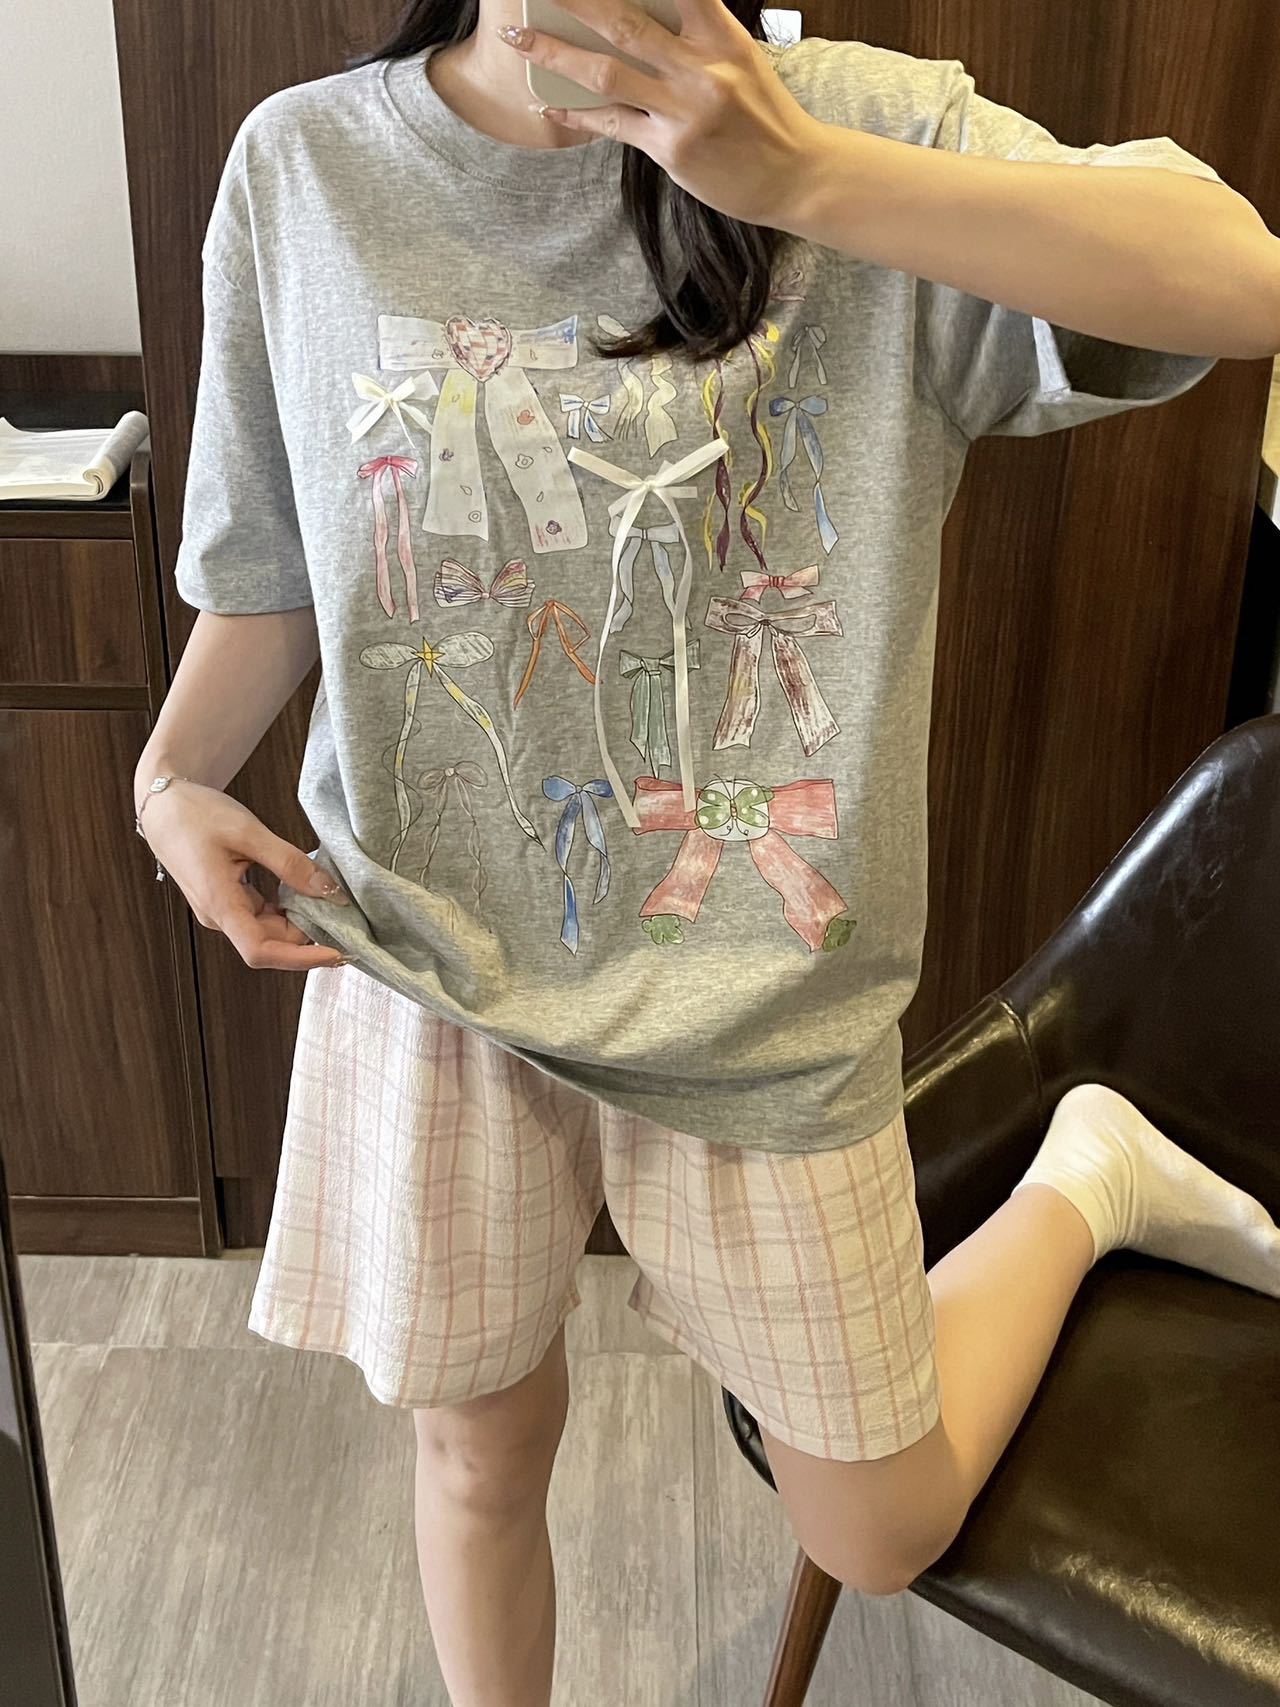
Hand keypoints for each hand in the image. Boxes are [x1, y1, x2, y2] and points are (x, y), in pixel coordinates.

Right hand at [136, 779, 351, 970]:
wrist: (163, 804)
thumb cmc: (196, 815)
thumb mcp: (248, 832)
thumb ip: (289, 863)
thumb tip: (328, 891)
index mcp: (220, 905)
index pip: (261, 951)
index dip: (301, 959)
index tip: (336, 952)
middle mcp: (220, 916)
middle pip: (272, 942)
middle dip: (309, 934)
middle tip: (345, 915)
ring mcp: (223, 910)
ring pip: (270, 929)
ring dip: (299, 919)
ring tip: (328, 900)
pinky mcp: (227, 901)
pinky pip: (263, 915)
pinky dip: (286, 907)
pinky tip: (303, 890)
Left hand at [498, 0, 825, 227]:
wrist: (797, 176)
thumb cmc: (765, 116)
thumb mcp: (740, 59)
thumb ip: (696, 34)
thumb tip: (641, 14)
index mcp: (721, 34)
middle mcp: (702, 67)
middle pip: (624, 21)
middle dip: (573, 0)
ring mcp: (685, 110)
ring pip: (607, 72)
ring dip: (555, 54)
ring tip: (519, 40)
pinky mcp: (671, 149)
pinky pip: (613, 125)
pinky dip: (578, 116)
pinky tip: (551, 108)